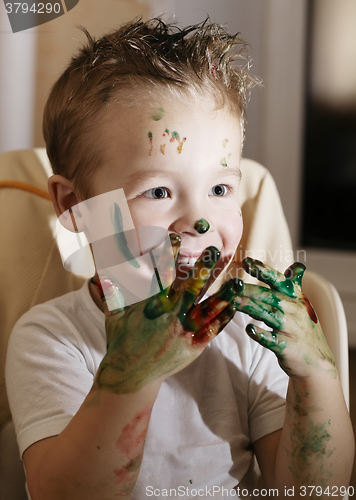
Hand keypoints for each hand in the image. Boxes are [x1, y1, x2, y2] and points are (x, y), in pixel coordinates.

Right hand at [92, 234, 240, 393]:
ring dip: (223, 292)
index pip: (162, 274)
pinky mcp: (194, 347)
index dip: (169, 254)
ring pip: (209, 307)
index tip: (176, 237)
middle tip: (214, 250)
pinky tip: (234, 306)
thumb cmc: (121, 344)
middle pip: (192, 286)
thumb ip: (112, 293)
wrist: (130, 377)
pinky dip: (224, 318)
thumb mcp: (114, 317)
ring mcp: (184, 332)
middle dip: (204, 267)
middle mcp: (171, 316)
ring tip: (236, 280)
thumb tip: (102, 272)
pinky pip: (213, 330)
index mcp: (152, 305)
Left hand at [234, 258, 336, 378]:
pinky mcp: (288, 348)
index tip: (247, 262)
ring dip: (251, 307)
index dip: (264, 271)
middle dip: (251, 289)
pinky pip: (273, 340)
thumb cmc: (304, 330)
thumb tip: (297, 265)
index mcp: (297, 299)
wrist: (318, 362)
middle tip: (232, 283)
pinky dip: (261, 335)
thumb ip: (295, 286)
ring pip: (270, 314)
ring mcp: (292, 330)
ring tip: (234, 301)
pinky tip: (249, 329)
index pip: (280, 280)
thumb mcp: (303, 306)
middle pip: (271, 296)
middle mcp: (296, 311)